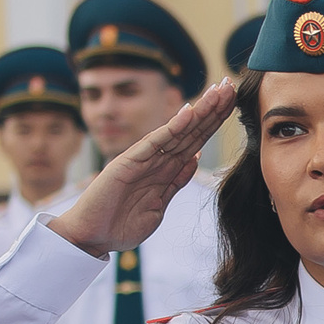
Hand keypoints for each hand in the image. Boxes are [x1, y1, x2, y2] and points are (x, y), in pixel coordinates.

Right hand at [47, 81, 237, 257]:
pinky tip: (188, 112)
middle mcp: (157, 160)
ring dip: (199, 111)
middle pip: (191, 130)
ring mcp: (143, 159)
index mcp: (166, 170)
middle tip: (230, 85)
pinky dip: (172, 127)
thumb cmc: (120, 225)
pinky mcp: (129, 163)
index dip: (214, 122)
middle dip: (212, 109)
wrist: (90, 238)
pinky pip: (155, 143)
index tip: (232, 103)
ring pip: (178, 131)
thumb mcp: (158, 205)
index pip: (195, 140)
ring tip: (217, 91)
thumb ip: (176, 181)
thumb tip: (194, 157)